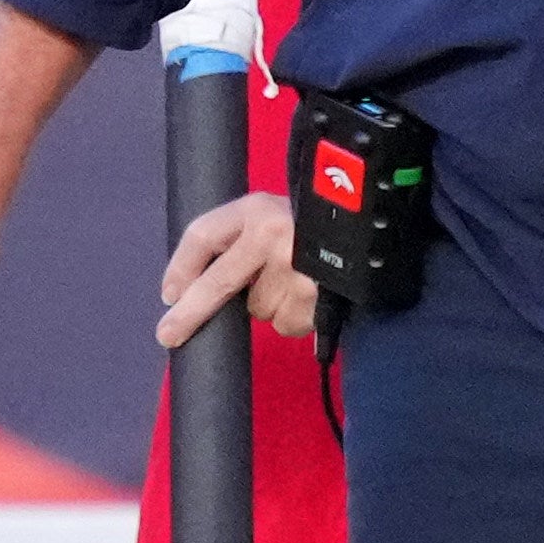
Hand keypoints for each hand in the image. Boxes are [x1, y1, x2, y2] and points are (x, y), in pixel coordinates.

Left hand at [159, 189, 315, 347]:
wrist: (374, 226)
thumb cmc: (316, 222)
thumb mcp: (274, 213)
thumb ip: (237, 237)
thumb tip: (190, 287)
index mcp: (258, 208)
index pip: (203, 235)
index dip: (180, 267)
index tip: (169, 295)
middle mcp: (274, 235)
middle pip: (220, 284)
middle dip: (190, 313)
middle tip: (169, 334)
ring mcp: (297, 269)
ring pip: (258, 310)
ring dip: (269, 305)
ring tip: (295, 282)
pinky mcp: (317, 297)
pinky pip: (288, 323)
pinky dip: (295, 316)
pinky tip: (310, 295)